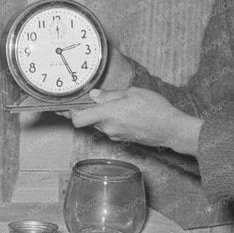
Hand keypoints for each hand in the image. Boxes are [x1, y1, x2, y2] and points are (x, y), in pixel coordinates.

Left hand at [65, 88, 201, 155]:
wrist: (171, 129)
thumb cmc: (155, 109)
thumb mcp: (132, 93)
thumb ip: (110, 95)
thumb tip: (95, 95)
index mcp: (108, 114)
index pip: (79, 119)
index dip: (68, 114)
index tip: (62, 107)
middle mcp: (109, 128)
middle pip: (88, 121)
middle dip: (86, 110)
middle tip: (84, 99)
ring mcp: (115, 135)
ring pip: (99, 124)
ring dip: (100, 115)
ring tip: (112, 102)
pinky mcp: (122, 139)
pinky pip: (110, 128)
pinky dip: (111, 120)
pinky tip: (122, 112)